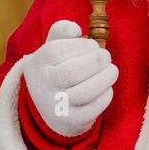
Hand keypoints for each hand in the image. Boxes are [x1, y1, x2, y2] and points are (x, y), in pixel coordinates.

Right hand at [23, 20, 117, 137]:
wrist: (50, 105)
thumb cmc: (57, 66)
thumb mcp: (53, 46)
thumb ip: (61, 30)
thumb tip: (75, 28)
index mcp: (37, 63)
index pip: (57, 51)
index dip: (83, 45)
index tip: (92, 46)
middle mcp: (42, 86)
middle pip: (71, 72)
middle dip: (97, 61)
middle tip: (106, 57)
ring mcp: (55, 106)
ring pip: (85, 92)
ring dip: (106, 77)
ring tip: (111, 70)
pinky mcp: (71, 120)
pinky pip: (93, 109)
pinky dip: (105, 95)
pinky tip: (106, 88)